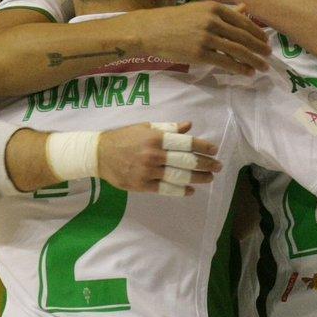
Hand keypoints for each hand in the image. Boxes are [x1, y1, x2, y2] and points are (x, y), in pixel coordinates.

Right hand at [97, 122, 221, 195]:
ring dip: (197, 179)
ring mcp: (147, 172)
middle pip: (186, 161)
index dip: (203, 146)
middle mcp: (153, 155)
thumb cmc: (124, 138)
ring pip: (178, 177)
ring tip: (209, 178)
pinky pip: (165, 189)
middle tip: (218, 167)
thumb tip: (189, 126)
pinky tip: (190, 190)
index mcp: (155, 138)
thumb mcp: (145, 127)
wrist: (99, 154)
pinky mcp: (142, 186)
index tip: (215, 150)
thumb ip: (168, 128)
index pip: (185, 143)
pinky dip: (180, 190)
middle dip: (206, 164)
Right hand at [123, 1, 269, 75]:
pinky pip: (224, 62)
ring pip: (237, 50)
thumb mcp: (199, 10)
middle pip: (243, 36)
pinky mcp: (199, 53)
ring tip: (262, 67)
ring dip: (253, 60)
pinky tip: (247, 73)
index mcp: (214, 8)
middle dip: (259, 48)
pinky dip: (239, 68)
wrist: (149, 30)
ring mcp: (206, 37)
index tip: (266, 42)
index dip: (257, 33)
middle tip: (269, 56)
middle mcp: (212, 20)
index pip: (243, 21)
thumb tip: (245, 8)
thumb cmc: (173, 20)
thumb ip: (223, 11)